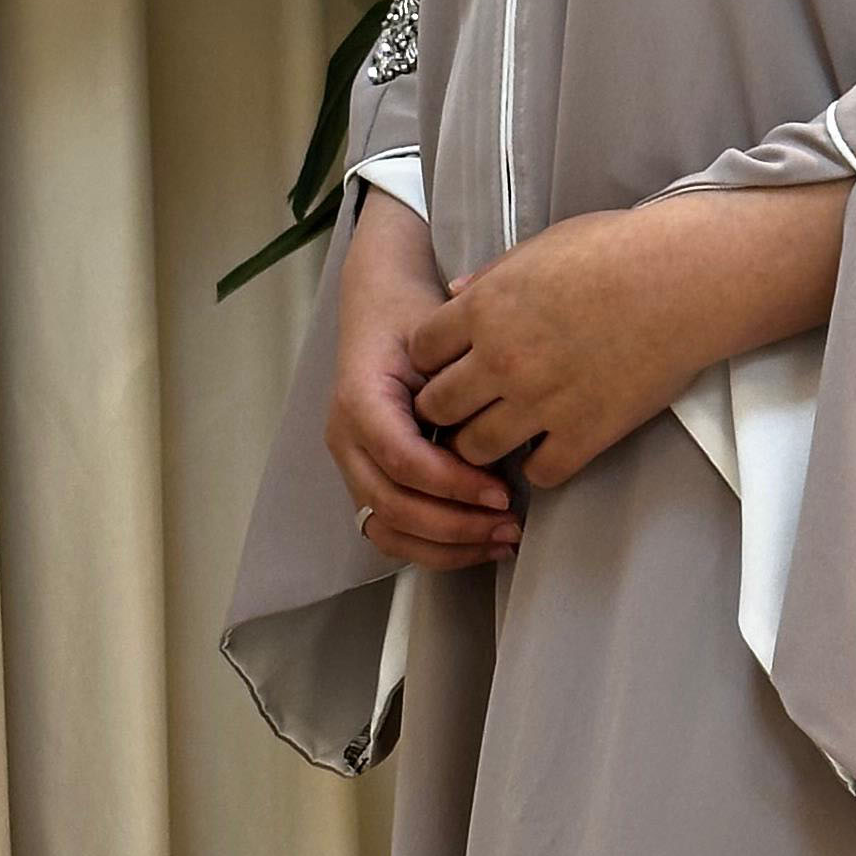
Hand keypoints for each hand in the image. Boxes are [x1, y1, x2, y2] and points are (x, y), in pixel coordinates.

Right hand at [326, 189, 521, 569]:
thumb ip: (459, 383)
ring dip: (447, 546)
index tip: (503, 492)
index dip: (453, 484)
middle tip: (510, 524)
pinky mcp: (366, 481)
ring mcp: (351, 465)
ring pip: (388, 529)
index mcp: (359, 399)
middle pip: (392, 505)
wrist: (381, 307)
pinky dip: (435, 547)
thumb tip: (505, 433)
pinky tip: (478, 544)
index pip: (402, 459)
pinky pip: (391, 530)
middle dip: (456, 525)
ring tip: (500, 540)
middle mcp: (345, 439)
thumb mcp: (438, 335)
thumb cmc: (414, 317)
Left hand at [406, 184, 845, 491]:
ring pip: (475, 448)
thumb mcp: (542, 246)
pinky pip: (538, 473)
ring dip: (482, 444)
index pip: (420, 351)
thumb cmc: (618, 249)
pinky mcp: (584, 433)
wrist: (685, 279)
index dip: (430, 359)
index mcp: (485, 308)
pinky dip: (539, 465)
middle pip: (437, 406)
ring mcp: (541, 401)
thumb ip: (490, 277)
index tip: (450, 361)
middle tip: (467, 405)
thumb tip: (454, 295)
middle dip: (445, 408)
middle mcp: (502, 359)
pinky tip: (551, 447)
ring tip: (502, 433)